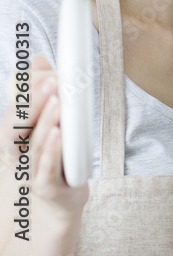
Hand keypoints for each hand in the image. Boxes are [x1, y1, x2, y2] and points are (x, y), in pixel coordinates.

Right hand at [1, 56, 88, 237]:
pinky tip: (60, 134)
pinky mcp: (49, 189)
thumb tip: (38, 59)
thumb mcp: (46, 129)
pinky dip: (52, 151)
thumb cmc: (51, 166)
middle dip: (33, 102)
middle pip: (18, 126)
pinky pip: (47, 169)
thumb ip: (42, 97)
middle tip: (50, 80)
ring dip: (45, 121)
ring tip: (57, 100)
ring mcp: (31, 173)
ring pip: (35, 144)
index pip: (16, 113)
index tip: (42, 69)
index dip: (28, 92)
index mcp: (15, 140)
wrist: (55, 211)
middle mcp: (18, 156)